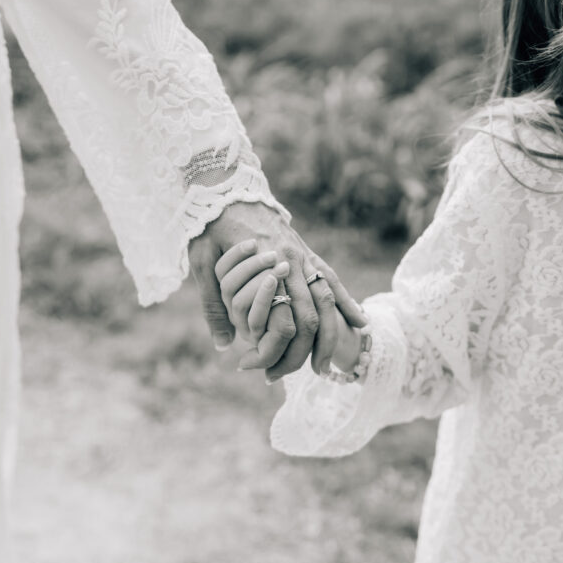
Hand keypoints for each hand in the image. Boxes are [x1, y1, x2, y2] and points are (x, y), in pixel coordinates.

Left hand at [188, 201, 366, 379]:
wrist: (225, 186)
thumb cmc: (209, 226)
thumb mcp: (202, 264)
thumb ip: (212, 304)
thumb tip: (222, 345)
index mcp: (266, 265)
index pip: (285, 316)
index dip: (281, 348)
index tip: (270, 370)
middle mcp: (291, 260)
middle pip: (313, 313)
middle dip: (312, 349)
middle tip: (310, 376)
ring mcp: (302, 255)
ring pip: (327, 299)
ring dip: (332, 334)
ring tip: (332, 364)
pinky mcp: (306, 252)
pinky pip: (331, 279)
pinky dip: (346, 302)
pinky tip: (360, 322)